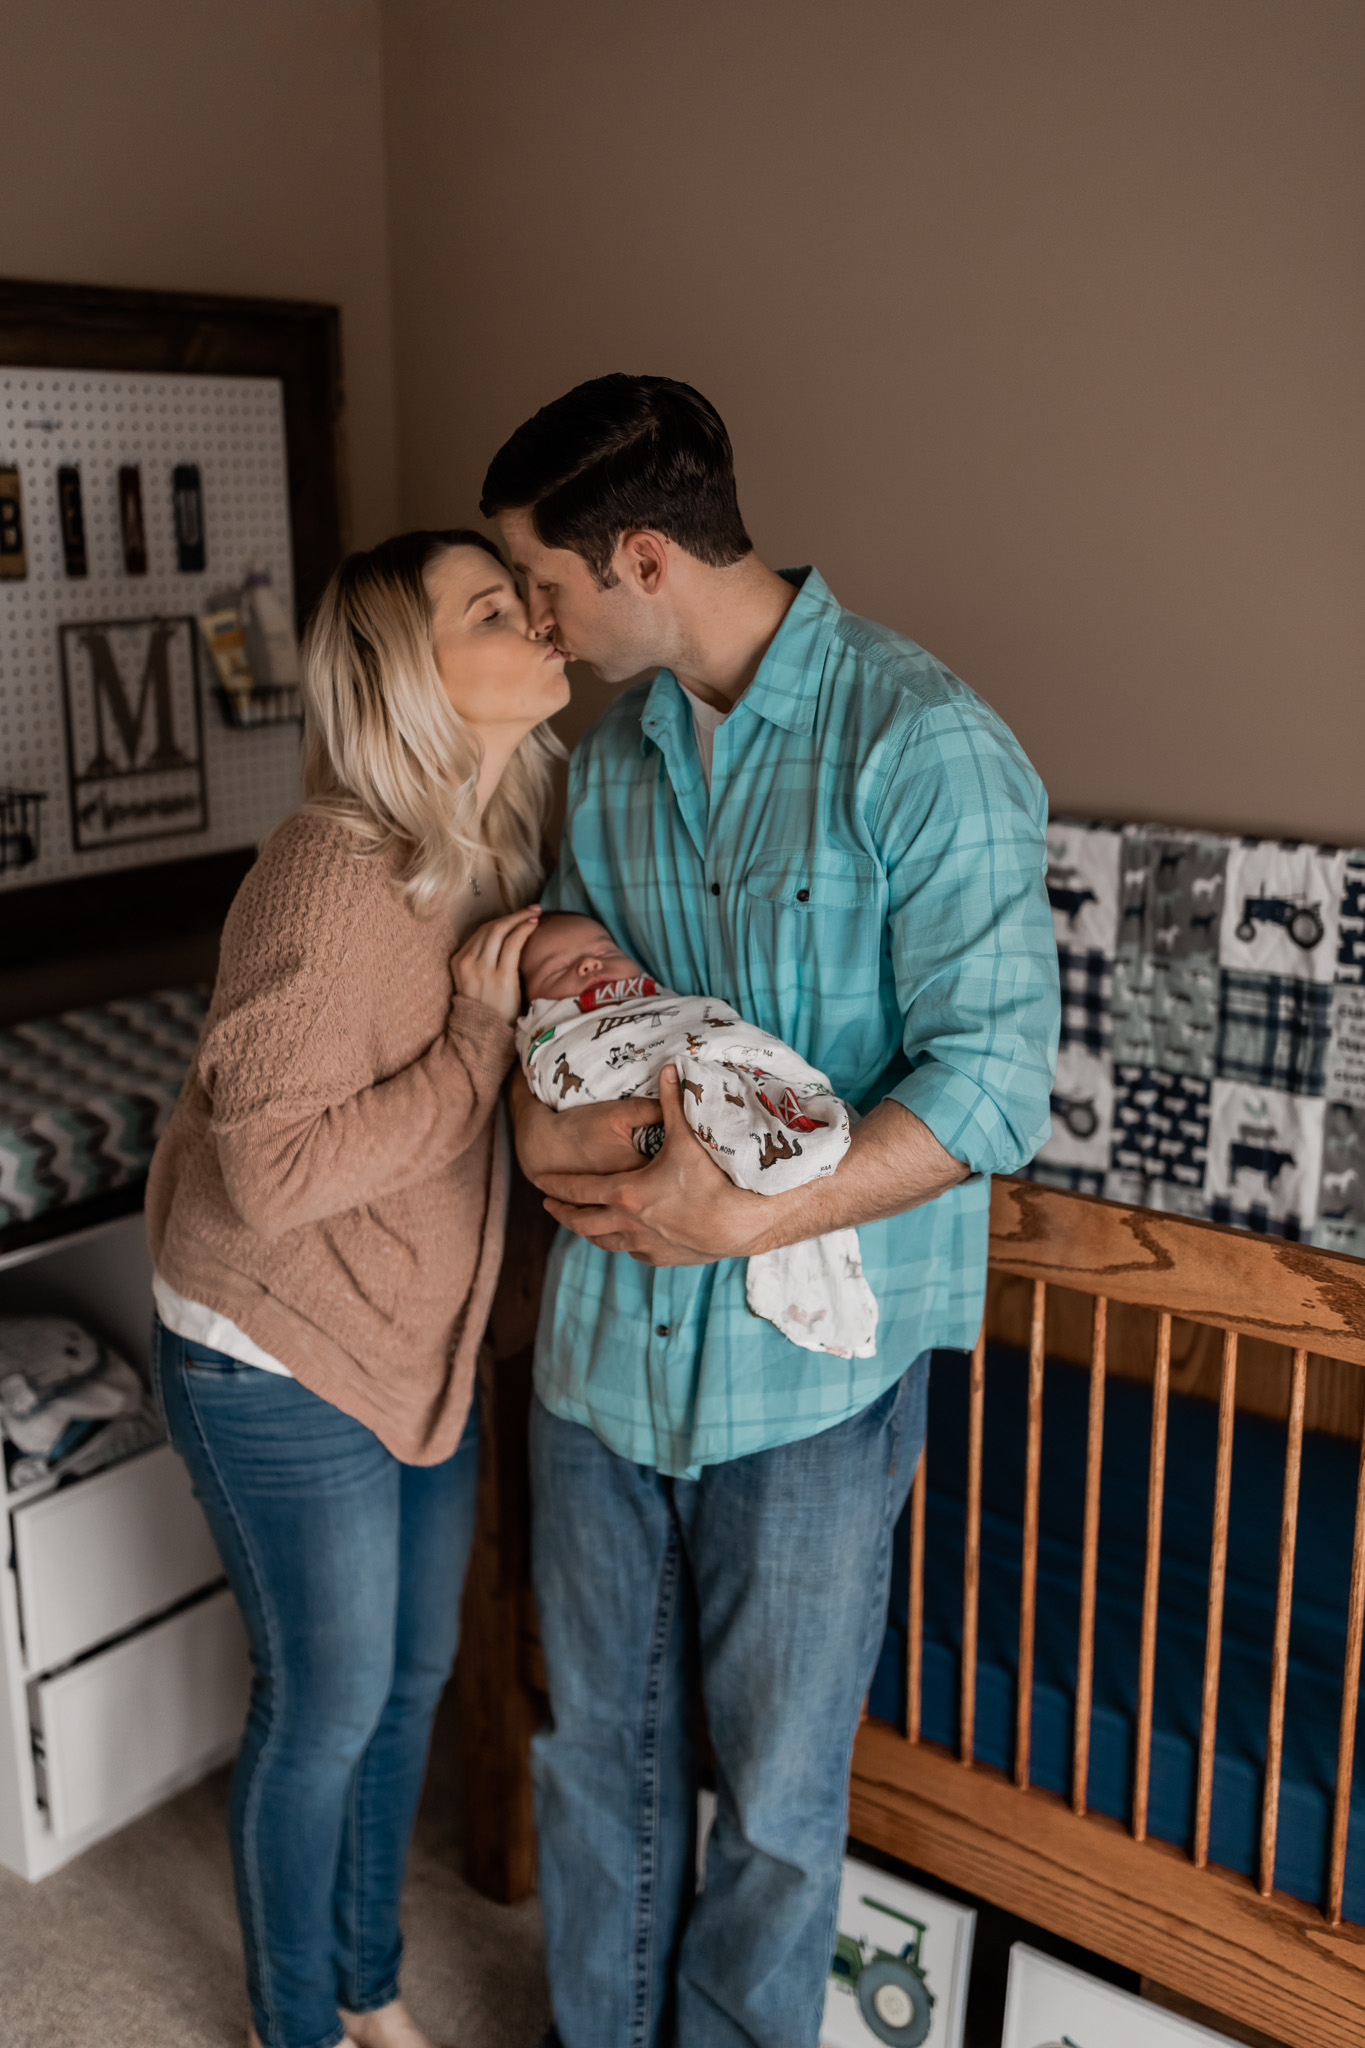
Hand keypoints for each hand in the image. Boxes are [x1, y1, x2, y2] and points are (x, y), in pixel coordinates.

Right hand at [450, 906, 540, 1022]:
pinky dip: (523, 930)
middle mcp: (467, 962)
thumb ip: (484, 962)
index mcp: (458, 962)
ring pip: (500, 931)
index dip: (500, 920)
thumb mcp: (474, 983)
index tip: (516, 916)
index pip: (480, 933)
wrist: (482, 1037)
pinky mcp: (500, 976)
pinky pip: (512, 943)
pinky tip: (533, 925)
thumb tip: (507, 940)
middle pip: (490, 928)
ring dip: (519, 918)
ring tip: (535, 914)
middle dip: (512, 915)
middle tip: (531, 909)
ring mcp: (482, 969)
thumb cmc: (486, 1011)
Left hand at [537, 1065, 774, 1264]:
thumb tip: (668, 1068)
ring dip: (589, 1231)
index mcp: (625, 1193)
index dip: (556, 1186)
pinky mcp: (662, 1258)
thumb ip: (671, 1102)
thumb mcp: (686, 1137)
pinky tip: (623, 1236)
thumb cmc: (712, 1181)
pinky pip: (631, 1251)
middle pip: (582, 1223)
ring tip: (582, 1223)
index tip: (541, 1183)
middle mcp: (628, 1223)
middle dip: (563, 1214)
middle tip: (551, 1206)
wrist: (740, 1224)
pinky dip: (620, 1242)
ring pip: (604, 1242)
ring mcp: (644, 1244)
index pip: (578, 1191)